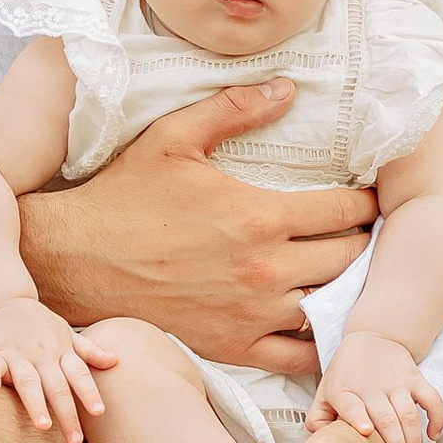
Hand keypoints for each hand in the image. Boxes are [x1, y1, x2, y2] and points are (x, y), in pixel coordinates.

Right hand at [0, 301, 105, 442]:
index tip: (99, 412)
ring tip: (44, 426)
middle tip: (75, 440)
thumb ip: (89, 351)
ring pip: (28, 381)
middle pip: (56, 386)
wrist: (2, 301)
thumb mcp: (66, 334)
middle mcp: (42, 355)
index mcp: (61, 352)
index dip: (89, 393)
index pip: (79, 375)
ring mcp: (17, 354)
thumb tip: (116, 360)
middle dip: (67, 413)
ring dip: (36, 403)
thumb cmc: (39, 324)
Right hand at [18, 80, 375, 372]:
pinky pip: (296, 355)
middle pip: (348, 259)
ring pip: (328, 306)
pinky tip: (315, 320)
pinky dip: (315, 339)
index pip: (344, 211)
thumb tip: (288, 87)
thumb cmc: (124, 197)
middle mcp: (265, 270)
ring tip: (345, 273)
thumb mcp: (174, 138)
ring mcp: (251, 315)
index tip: (368, 198)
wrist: (74, 261)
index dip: (365, 202)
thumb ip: (235, 109)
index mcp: (259, 216)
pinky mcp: (232, 347)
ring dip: (343, 289)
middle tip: (362, 233)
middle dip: (361, 242)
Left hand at [310, 330, 442, 442]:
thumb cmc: (346, 373)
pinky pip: (432, 398)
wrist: (371, 337)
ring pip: (409, 414)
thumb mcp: (325, 391)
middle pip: (387, 419)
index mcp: (345, 391)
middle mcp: (372, 387)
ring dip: (414, 441)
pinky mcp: (415, 378)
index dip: (358, 417)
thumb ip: (318, 419)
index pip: (351, 405)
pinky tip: (434, 435)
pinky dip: (437, 417)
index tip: (365, 431)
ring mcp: (396, 382)